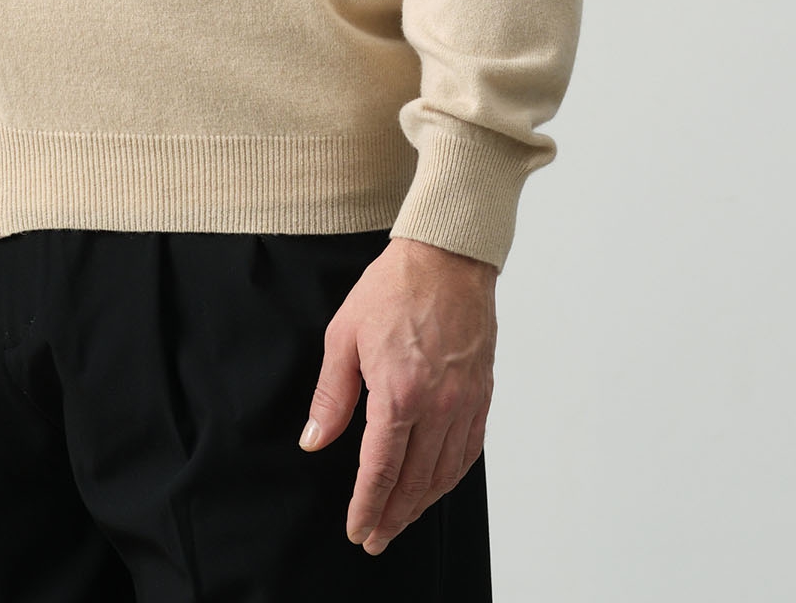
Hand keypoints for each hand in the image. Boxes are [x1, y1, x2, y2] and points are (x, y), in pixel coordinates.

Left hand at [298, 235, 495, 554]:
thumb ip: (331, 397)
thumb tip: (314, 441)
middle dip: (392, 517)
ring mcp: (464, 403)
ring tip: (400, 520)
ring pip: (444, 474)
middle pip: (414, 482)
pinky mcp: (482, 395)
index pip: (381, 470)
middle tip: (375, 538)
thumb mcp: (343, 335)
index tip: (357, 529)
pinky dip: (450, 478)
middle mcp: (437, 406)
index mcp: (399, 393)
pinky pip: (469, 452)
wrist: (446, 258)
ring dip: (421, 505)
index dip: (367, 506)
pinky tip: (436, 486)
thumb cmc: (393, 288)